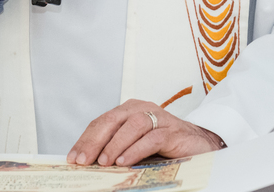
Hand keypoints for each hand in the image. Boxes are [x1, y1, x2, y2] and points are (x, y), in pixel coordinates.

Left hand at [67, 99, 223, 166]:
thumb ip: (116, 148)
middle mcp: (142, 109)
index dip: (86, 139)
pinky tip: (124, 162)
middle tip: (83, 160)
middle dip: (95, 140)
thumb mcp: (135, 146)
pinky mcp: (173, 132)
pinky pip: (152, 138)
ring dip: (115, 144)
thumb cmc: (164, 146)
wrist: (200, 145)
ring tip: (104, 162)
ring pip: (133, 125)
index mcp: (129, 111)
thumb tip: (89, 164)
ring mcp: (159, 118)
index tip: (73, 158)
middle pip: (113, 120)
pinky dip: (136, 150)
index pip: (102, 122)